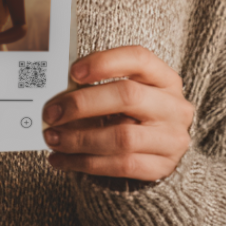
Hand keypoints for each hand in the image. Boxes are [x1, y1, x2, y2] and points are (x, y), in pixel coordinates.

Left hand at [42, 46, 193, 182]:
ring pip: (122, 137)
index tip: (73, 72)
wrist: (162, 150)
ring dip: (79, 139)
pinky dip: (85, 162)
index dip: (104, 62)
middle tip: (52, 113)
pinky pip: (120, 166)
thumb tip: (58, 94)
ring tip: (53, 138)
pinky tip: (63, 159)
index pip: (139, 59)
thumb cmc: (136, 113)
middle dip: (83, 104)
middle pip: (128, 96)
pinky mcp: (162, 167)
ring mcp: (171, 139)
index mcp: (164, 78)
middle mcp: (173, 107)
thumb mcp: (126, 92)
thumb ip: (99, 86)